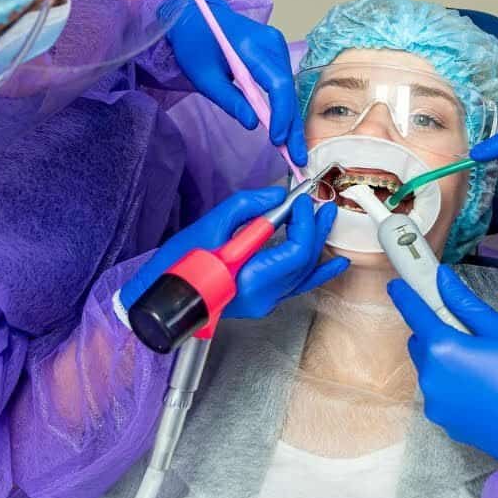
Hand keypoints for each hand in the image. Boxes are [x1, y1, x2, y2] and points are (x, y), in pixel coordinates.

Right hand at [120, 188, 344, 318]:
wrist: (161, 297)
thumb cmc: (178, 265)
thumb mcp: (209, 227)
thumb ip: (248, 206)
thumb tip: (278, 195)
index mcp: (251, 281)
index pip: (296, 251)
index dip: (305, 222)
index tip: (300, 199)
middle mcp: (264, 298)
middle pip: (304, 262)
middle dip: (315, 228)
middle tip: (320, 201)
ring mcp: (265, 303)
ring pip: (304, 273)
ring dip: (317, 243)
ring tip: (327, 218)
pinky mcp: (261, 300)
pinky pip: (297, 286)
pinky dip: (317, 273)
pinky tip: (336, 264)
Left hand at [167, 0, 306, 165]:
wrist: (193, 16)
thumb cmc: (194, 44)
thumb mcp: (203, 75)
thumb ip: (229, 99)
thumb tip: (253, 124)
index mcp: (252, 45)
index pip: (277, 82)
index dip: (280, 113)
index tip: (277, 139)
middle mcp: (272, 43)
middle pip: (288, 89)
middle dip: (293, 125)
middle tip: (298, 159)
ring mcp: (277, 46)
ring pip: (289, 89)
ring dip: (292, 120)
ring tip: (295, 151)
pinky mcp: (275, 53)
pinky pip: (283, 84)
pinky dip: (285, 108)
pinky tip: (287, 131)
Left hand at [388, 267, 497, 472]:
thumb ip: (466, 304)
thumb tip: (442, 279)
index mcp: (444, 350)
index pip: (415, 313)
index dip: (406, 294)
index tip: (399, 284)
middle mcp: (431, 379)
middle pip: (421, 343)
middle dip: (437, 331)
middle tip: (469, 328)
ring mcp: (437, 405)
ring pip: (431, 369)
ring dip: (446, 359)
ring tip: (485, 362)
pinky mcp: (446, 424)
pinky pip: (441, 392)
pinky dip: (453, 383)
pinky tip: (484, 386)